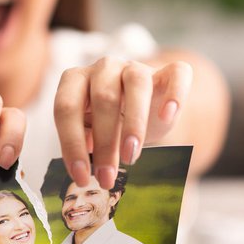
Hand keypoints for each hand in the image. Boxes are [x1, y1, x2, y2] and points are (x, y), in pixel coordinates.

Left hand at [54, 57, 191, 188]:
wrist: (144, 106)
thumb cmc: (111, 121)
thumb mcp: (92, 132)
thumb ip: (85, 141)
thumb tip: (85, 163)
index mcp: (76, 79)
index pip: (66, 107)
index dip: (71, 143)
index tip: (81, 176)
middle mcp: (104, 67)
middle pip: (103, 98)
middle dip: (104, 143)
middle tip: (107, 177)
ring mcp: (136, 66)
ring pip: (137, 83)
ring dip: (135, 123)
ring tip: (132, 156)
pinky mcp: (168, 71)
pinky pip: (177, 73)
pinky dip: (175, 94)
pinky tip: (167, 117)